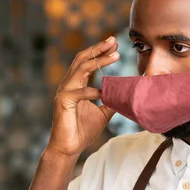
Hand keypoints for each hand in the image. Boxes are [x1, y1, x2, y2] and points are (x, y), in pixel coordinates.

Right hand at [46, 37, 118, 156]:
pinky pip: (80, 92)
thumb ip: (111, 101)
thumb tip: (126, 94)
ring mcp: (64, 91)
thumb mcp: (103, 113)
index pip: (87, 62)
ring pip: (81, 69)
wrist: (69, 148)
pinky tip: (104, 92)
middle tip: (113, 40)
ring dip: (99, 61)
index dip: (99, 52)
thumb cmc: (82, 131)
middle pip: (82, 59)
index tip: (114, 45)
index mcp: (76, 84)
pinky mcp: (62, 102)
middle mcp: (68, 84)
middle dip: (98, 48)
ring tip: (115, 55)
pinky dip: (93, 91)